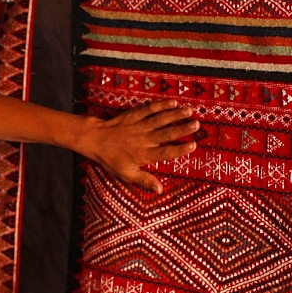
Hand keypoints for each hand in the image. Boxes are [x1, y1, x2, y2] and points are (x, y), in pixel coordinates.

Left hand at [80, 100, 198, 192]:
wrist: (95, 140)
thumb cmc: (111, 159)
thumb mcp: (126, 174)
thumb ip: (144, 181)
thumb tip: (160, 190)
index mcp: (143, 155)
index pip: (165, 152)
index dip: (180, 149)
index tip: (193, 145)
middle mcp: (143, 139)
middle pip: (166, 133)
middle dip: (182, 128)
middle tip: (196, 124)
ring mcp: (139, 126)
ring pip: (160, 119)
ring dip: (175, 114)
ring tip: (189, 111)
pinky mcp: (134, 115)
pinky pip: (149, 109)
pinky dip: (161, 105)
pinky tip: (172, 102)